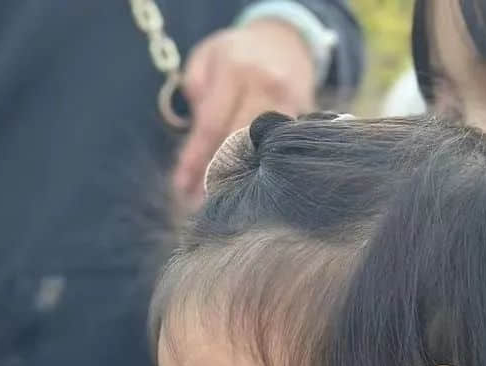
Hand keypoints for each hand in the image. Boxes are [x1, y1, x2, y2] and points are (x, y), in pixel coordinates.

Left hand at [173, 21, 317, 205]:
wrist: (286, 41)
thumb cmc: (236, 55)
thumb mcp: (205, 60)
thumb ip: (196, 95)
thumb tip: (197, 140)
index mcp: (237, 70)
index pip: (211, 126)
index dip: (194, 160)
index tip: (180, 188)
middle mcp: (267, 86)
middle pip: (238, 144)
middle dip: (215, 177)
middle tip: (197, 205)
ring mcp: (291, 102)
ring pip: (261, 153)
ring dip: (239, 183)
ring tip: (219, 204)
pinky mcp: (305, 117)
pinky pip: (280, 152)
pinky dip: (261, 174)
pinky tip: (246, 190)